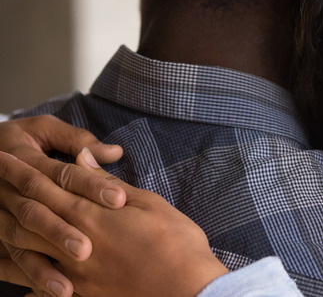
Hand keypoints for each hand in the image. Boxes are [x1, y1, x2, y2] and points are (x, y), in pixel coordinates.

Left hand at [1, 148, 227, 296]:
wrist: (187, 290)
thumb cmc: (176, 243)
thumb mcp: (149, 204)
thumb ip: (109, 185)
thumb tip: (83, 160)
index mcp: (91, 215)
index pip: (47, 185)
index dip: (22, 169)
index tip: (3, 156)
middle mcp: (73, 242)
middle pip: (29, 213)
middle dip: (7, 192)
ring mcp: (73, 272)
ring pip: (26, 249)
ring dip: (7, 230)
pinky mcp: (82, 293)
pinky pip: (39, 285)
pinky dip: (23, 274)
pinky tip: (13, 268)